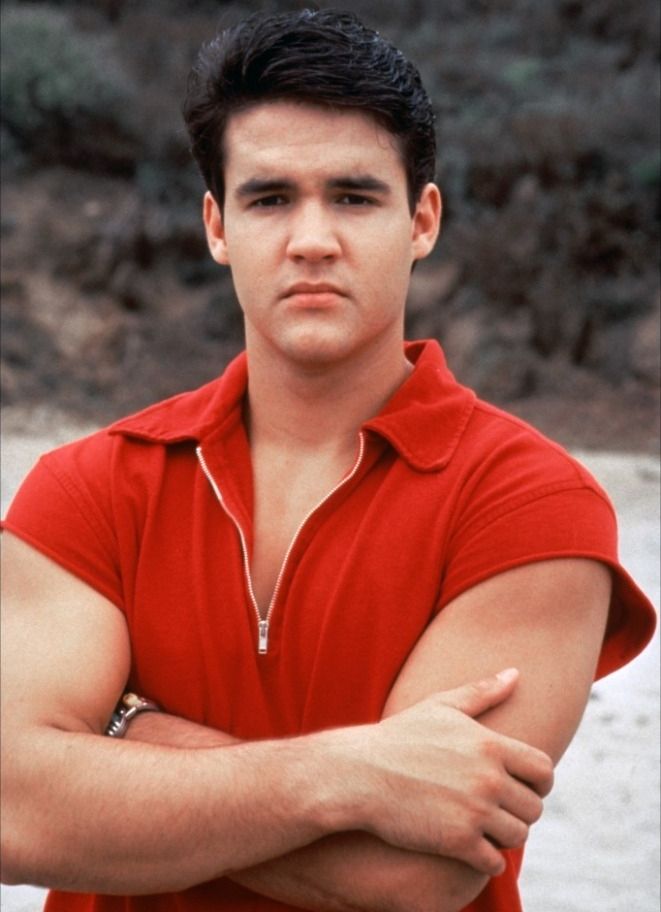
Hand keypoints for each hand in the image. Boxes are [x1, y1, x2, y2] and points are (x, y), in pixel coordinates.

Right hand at [335, 669, 552, 875]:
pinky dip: (487, 859)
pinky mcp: (457, 842)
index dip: (539, 781)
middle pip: (534, 807)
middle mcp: (488, 778)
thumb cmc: (399, 737)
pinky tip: (470, 848)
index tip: (523, 786)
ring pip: (517, 835)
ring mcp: (474, 812)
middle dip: (520, 810)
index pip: (543, 769)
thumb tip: (516, 673)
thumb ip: (482, 691)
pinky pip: (494, 861)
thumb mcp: (440, 706)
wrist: (358, 774)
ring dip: (505, 835)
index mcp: (489, 745)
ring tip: (485, 828)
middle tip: (499, 810)